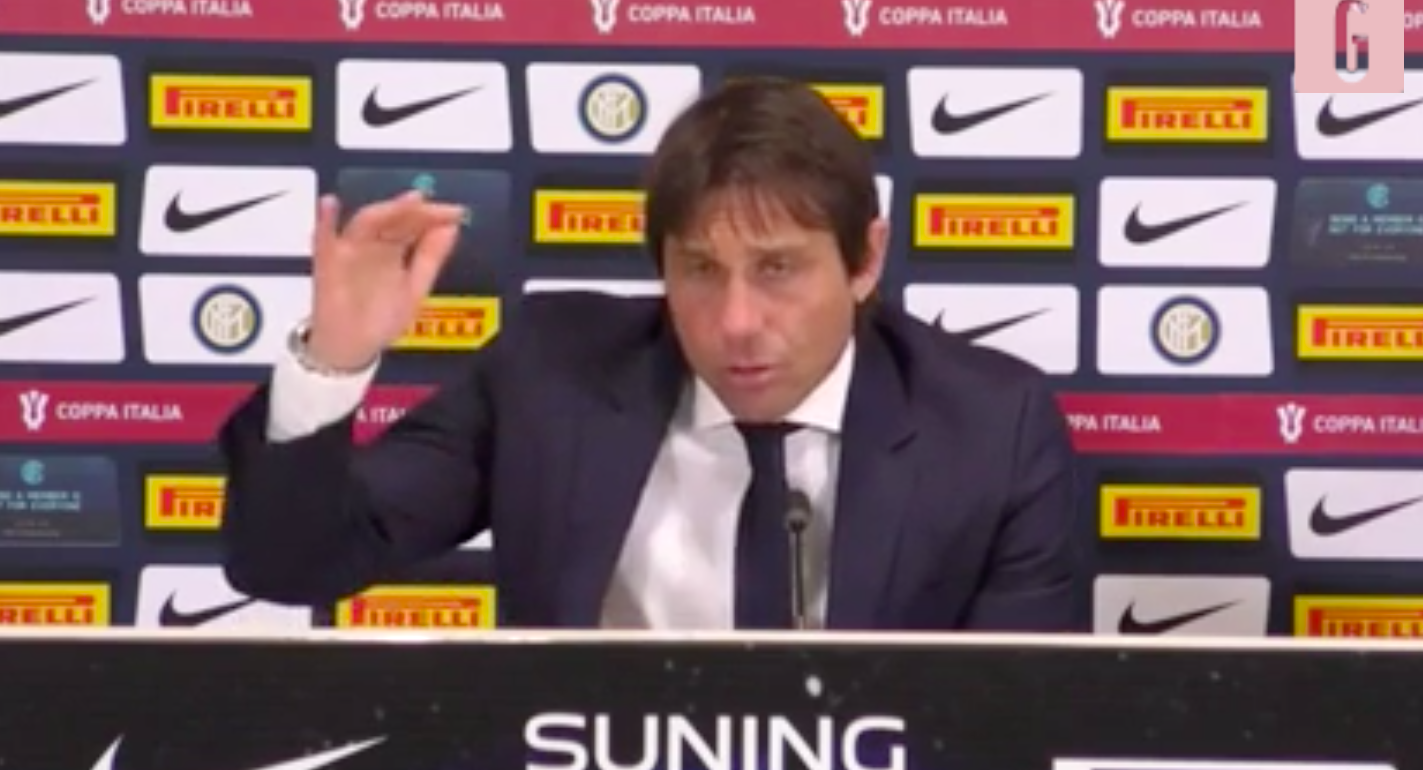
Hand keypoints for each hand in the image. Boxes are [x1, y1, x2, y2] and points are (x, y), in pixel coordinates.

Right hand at [305, 190, 465, 369]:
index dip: (434, 215)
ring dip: (387, 211)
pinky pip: (323, 240)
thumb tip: (450, 228)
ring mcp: (349, 252)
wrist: (351, 349)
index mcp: (393, 248)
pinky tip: (329, 205)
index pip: (413, 223)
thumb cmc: (379, 318)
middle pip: (393, 219)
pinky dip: (324, 221)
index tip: (455, 213)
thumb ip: (430, 259)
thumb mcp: (414, 289)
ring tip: (409, 202)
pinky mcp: (327, 266)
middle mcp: (372, 245)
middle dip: (416, 211)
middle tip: (437, 209)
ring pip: (366, 224)